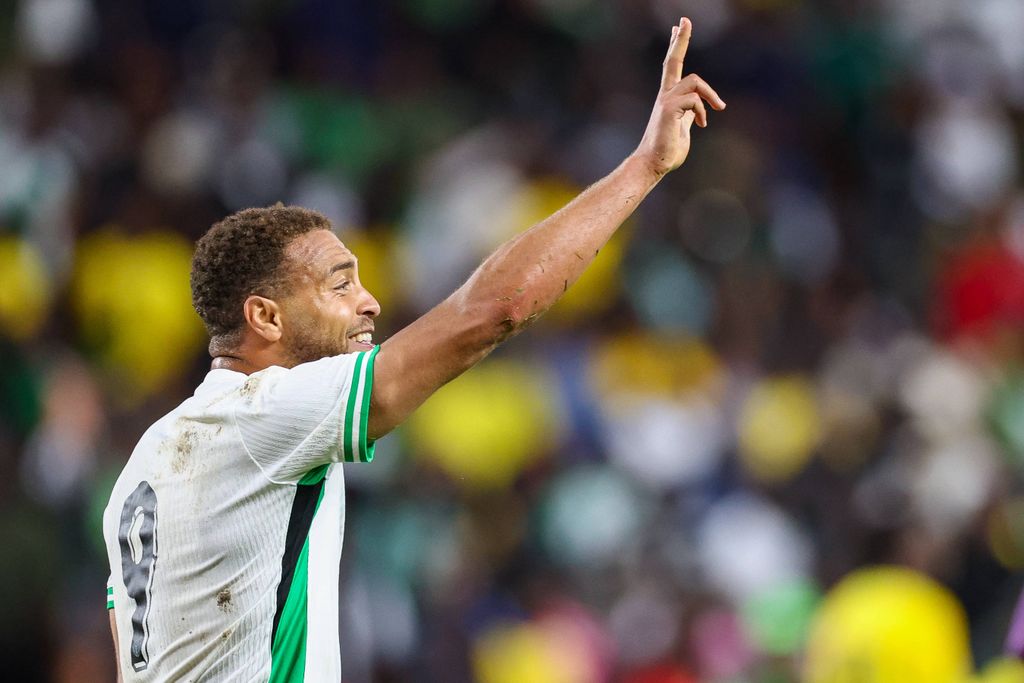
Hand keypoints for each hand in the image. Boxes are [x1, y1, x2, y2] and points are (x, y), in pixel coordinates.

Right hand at [633, 18, 725, 177]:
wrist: (653, 164)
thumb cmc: (667, 150)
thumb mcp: (683, 129)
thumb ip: (689, 116)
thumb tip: (697, 112)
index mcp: (669, 98)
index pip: (672, 66)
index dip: (676, 46)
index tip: (677, 27)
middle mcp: (665, 95)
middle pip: (672, 60)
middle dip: (680, 40)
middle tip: (684, 19)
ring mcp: (665, 101)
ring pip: (694, 81)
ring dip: (710, 95)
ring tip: (719, 108)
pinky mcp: (668, 110)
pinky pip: (694, 100)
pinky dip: (702, 111)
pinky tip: (702, 125)